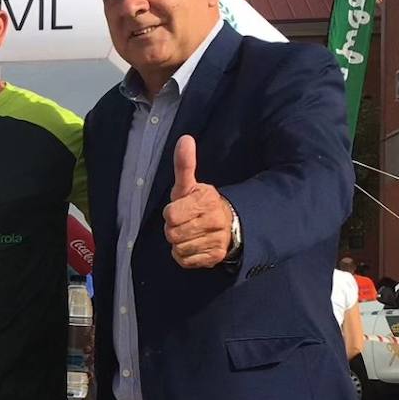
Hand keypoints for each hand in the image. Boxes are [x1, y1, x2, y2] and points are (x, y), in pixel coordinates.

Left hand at [163, 136, 234, 268]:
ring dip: (178, 243)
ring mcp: (216, 241)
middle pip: (172, 234)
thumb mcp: (189, 185)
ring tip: (190, 233)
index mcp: (207, 200)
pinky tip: (193, 245)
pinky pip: (184, 260)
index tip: (180, 208)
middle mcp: (215, 220)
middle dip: (173, 229)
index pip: (171, 215)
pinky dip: (184, 255)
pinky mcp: (214, 258)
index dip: (171, 213)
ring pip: (178, 248)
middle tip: (183, 222)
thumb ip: (184, 165)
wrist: (227, 225)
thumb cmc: (199, 204)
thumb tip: (185, 139)